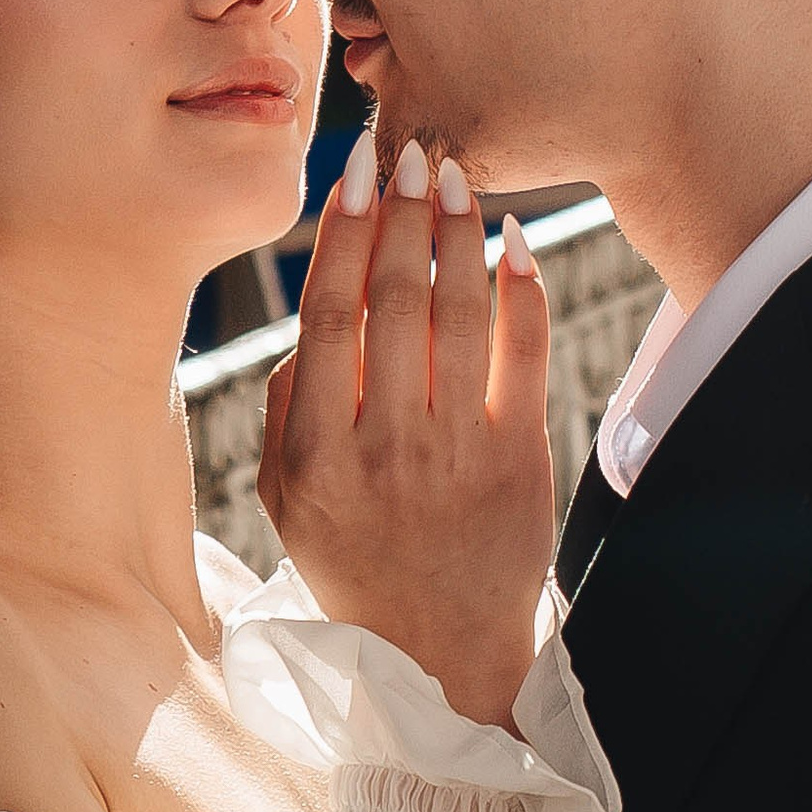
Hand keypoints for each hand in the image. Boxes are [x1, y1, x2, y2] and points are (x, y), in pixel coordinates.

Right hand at [259, 136, 553, 727]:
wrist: (441, 658)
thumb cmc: (355, 565)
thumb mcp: (287, 503)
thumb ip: (287, 410)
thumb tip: (309, 312)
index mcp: (316, 456)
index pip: (327, 317)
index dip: (341, 233)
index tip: (354, 172)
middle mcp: (384, 450)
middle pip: (393, 301)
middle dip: (402, 214)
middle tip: (413, 153)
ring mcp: (456, 456)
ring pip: (459, 314)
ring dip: (457, 235)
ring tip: (457, 178)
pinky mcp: (521, 462)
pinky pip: (524, 355)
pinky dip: (522, 289)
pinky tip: (513, 242)